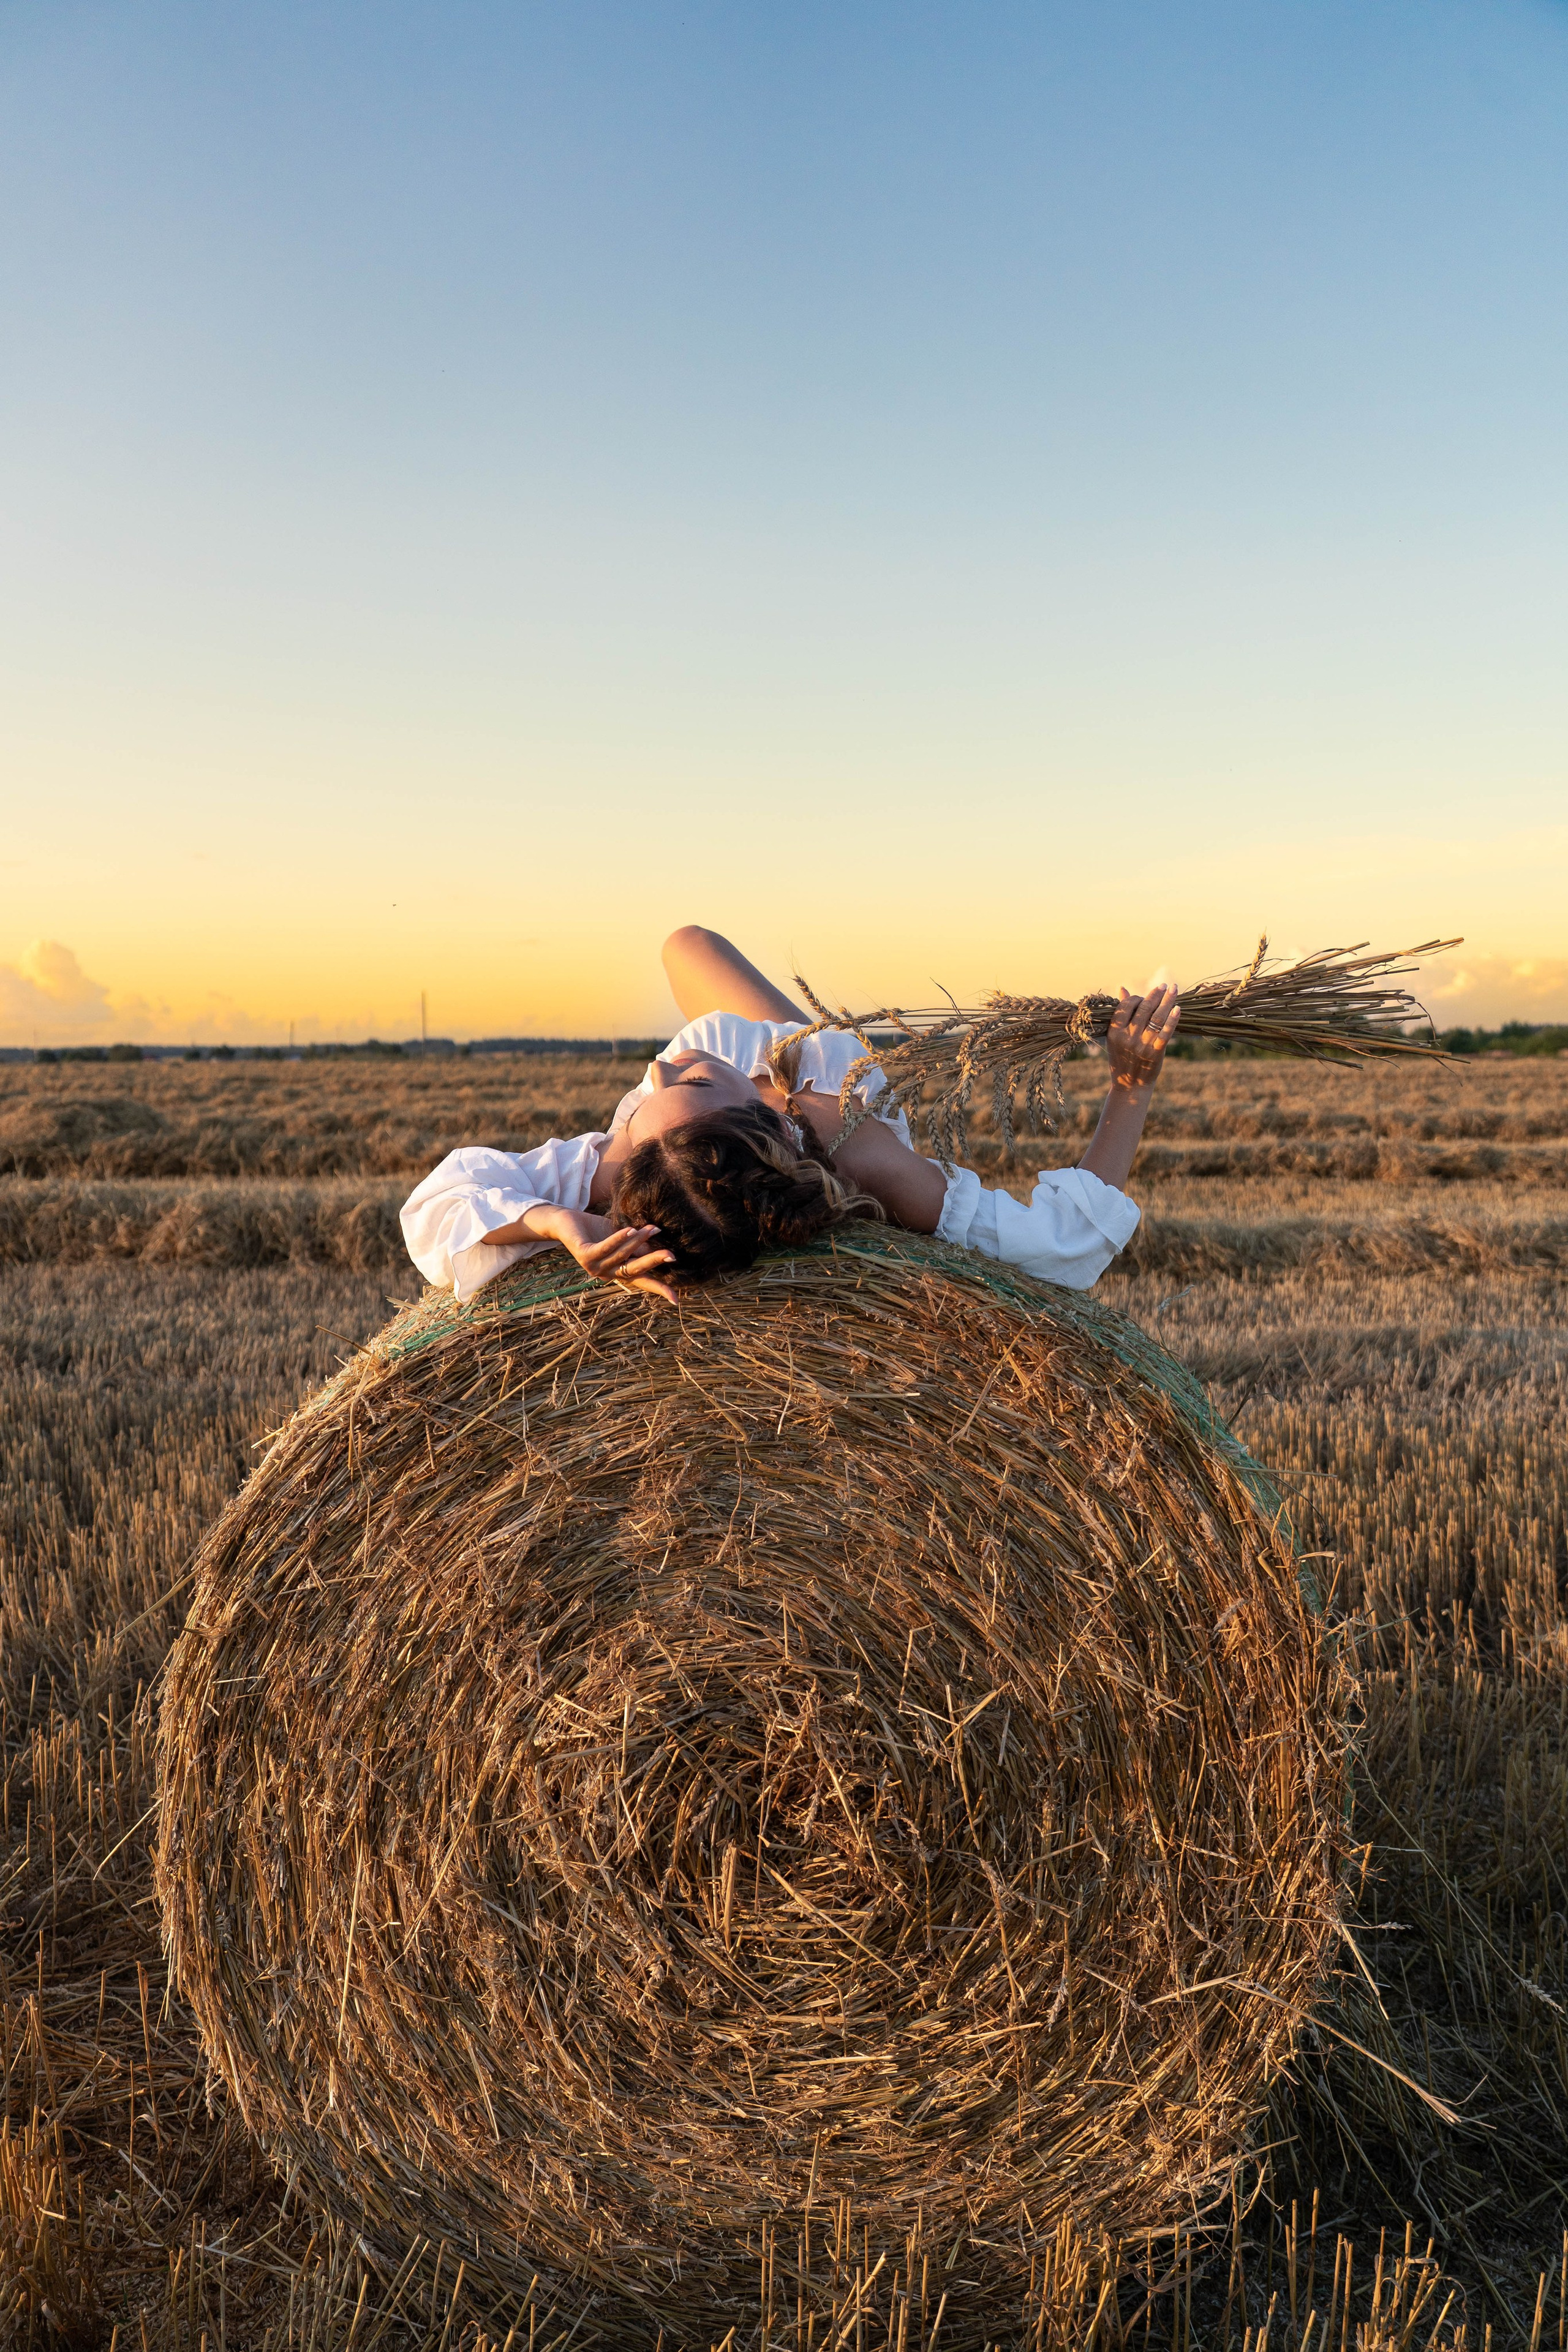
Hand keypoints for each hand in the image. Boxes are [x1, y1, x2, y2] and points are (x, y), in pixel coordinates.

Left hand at [552, 1211, 680, 1304]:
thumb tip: (656, 1248)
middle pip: (635, 1270)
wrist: (566, 1223)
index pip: (642, 1281)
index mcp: (617, 1271)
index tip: (676, 1300)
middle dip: (654, 1262)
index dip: (659, 1290)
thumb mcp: (621, 1238)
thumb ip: (636, 1246)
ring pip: (622, 1255)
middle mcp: (607, 1273)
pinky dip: (618, 1239)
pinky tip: (630, 1229)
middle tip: (671, 1255)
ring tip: (652, 1228)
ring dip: (638, 1241)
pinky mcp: (585, 1256)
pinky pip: (605, 1248)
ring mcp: (595, 1267)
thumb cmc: (596, 1230)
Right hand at [1106, 982, 1180, 1090]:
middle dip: (1155, 995)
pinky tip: (1178, 1009)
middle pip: (1143, 1009)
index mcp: (1115, 1032)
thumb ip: (1120, 1014)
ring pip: (1156, 1018)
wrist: (1130, 1086)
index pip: (1125, 1007)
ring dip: (1167, 1001)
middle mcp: (1127, 1037)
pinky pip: (1165, 1033)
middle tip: (1164, 986)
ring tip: (1174, 989)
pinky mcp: (1155, 1053)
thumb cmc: (1122, 1059)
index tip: (1143, 995)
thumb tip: (1123, 989)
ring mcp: (1142, 1045)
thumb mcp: (1116, 1037)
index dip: (1136, 998)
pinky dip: (1172, 1020)